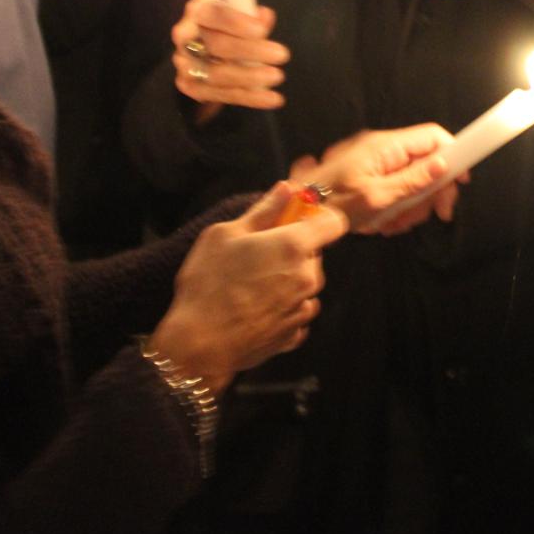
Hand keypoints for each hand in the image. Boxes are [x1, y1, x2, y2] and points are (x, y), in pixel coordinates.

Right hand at [150, 183, 347, 393]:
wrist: (199, 344)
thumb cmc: (208, 285)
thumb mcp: (225, 234)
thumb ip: (263, 210)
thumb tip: (286, 189)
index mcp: (294, 246)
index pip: (334, 222)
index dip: (317, 216)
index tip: (295, 218)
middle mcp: (307, 277)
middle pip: (315, 254)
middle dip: (293, 249)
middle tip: (256, 253)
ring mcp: (302, 308)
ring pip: (305, 283)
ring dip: (287, 279)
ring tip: (249, 284)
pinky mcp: (293, 334)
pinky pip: (296, 311)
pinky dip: (282, 307)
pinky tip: (254, 307)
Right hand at [170, 0, 290, 111]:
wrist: (205, 47)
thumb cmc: (228, 26)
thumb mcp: (241, 14)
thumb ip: (253, 17)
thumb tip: (265, 17)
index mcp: (198, 10)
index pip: (213, 14)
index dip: (235, 22)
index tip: (261, 30)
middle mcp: (185, 36)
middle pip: (216, 45)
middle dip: (250, 50)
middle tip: (281, 54)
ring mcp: (185, 63)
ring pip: (216, 73)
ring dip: (250, 77)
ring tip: (277, 76)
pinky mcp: (191, 86)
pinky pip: (222, 94)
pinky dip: (250, 98)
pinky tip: (273, 98)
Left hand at [291, 123, 462, 234]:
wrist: (293, 214)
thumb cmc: (329, 204)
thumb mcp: (375, 197)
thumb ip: (412, 180)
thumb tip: (445, 163)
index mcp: (385, 146)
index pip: (433, 136)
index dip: (453, 156)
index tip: (459, 185)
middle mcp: (381, 148)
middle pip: (426, 162)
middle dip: (429, 193)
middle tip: (429, 219)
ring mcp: (372, 162)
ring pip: (411, 180)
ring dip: (408, 207)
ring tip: (390, 225)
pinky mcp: (365, 175)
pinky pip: (392, 188)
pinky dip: (392, 208)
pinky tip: (378, 224)